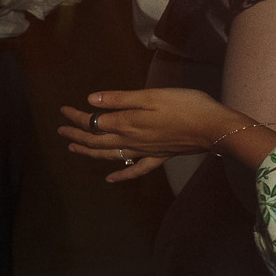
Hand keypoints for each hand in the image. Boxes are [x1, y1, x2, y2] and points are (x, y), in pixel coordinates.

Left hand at [56, 88, 253, 181]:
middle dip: (76, 134)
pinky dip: (121, 175)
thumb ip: (119, 100)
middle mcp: (130, 140)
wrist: (214, 127)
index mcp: (126, 123)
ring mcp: (144, 151)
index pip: (93, 121)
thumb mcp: (150, 96)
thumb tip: (91, 101)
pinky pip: (136, 170)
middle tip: (60, 130)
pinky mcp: (159, 157)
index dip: (76, 116)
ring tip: (73, 148)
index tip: (63, 110)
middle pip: (96, 140)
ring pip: (109, 155)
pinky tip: (110, 180)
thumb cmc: (185, 105)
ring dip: (89, 152)